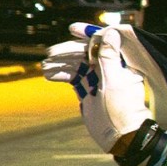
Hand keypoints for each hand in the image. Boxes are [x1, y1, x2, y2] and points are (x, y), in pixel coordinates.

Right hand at [41, 23, 151, 153]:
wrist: (121, 137)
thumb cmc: (121, 109)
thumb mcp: (113, 81)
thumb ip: (108, 56)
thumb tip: (110, 31)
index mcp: (121, 63)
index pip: (103, 42)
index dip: (88, 34)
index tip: (72, 29)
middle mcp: (110, 69)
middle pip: (87, 53)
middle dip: (68, 51)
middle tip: (50, 54)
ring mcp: (99, 80)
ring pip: (78, 65)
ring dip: (61, 63)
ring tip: (45, 66)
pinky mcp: (90, 91)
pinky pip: (75, 78)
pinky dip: (62, 75)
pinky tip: (49, 75)